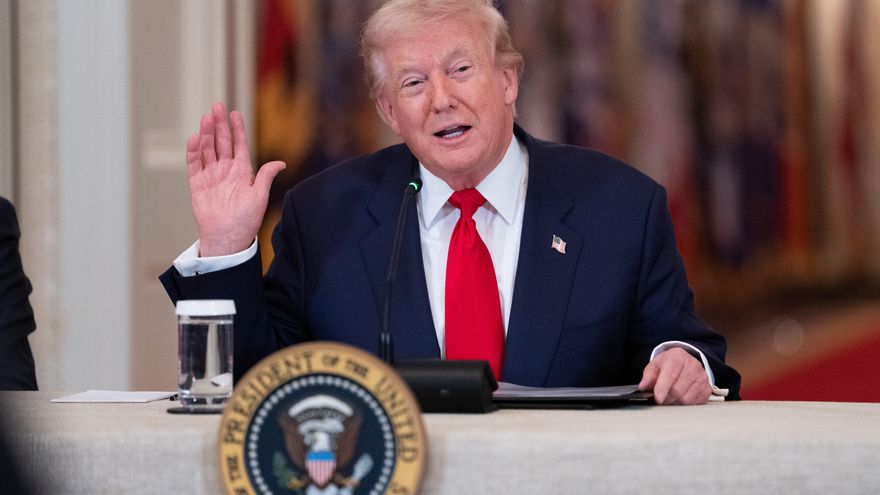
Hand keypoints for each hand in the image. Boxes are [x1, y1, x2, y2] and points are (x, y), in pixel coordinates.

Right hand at [186, 102, 284, 256]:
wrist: (228, 237)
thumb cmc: (246, 220)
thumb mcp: (260, 196)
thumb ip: (266, 176)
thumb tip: (281, 163)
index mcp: (242, 171)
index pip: (239, 144)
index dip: (237, 129)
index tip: (235, 113)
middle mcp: (226, 170)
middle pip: (221, 142)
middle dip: (219, 124)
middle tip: (217, 107)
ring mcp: (211, 176)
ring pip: (207, 149)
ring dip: (206, 134)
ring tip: (207, 118)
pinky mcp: (197, 184)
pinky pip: (194, 164)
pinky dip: (193, 151)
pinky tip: (195, 138)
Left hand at [638, 347, 711, 404]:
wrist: (686, 362)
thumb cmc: (668, 365)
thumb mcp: (655, 366)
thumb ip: (648, 376)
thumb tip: (643, 387)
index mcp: (677, 357)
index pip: (670, 374)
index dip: (662, 388)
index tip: (657, 398)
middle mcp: (692, 366)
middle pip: (677, 390)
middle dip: (666, 398)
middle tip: (660, 399)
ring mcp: (702, 377)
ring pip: (686, 399)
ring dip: (675, 403)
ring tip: (670, 398)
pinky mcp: (707, 389)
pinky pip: (694, 404)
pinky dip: (684, 405)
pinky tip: (680, 398)